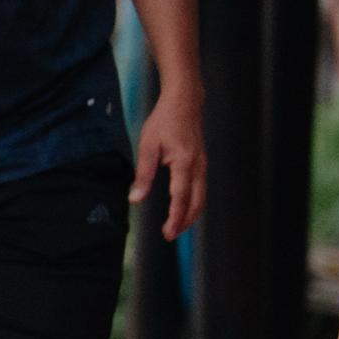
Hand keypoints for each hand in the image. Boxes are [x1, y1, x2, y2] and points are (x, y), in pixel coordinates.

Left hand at [133, 82, 205, 241]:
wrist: (184, 102)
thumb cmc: (164, 121)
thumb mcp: (147, 146)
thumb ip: (143, 174)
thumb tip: (136, 198)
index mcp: (185, 163)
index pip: (181, 197)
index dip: (175, 218)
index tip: (168, 233)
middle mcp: (198, 167)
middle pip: (196, 202)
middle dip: (184, 221)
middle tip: (170, 235)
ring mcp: (202, 165)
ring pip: (201, 197)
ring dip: (190, 214)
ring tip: (176, 227)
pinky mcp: (201, 162)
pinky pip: (201, 188)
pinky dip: (194, 202)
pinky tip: (184, 207)